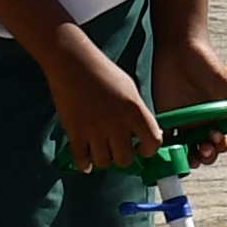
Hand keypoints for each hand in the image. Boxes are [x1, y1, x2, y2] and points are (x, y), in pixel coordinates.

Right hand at [37, 36, 164, 177]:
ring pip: (104, 162)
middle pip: (125, 159)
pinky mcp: (75, 132)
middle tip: (117, 151)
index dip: (148, 150)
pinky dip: (84, 164)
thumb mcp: (130, 89)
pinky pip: (81, 160)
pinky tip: (86, 162)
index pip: (153, 142)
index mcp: (135, 110)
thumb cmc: (103, 72)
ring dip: (103, 160)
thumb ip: (137, 113)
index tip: (141, 149)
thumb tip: (142, 134)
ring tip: (101, 152)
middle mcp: (117, 123)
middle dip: (122, 157)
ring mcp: (95, 129)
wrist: (73, 63)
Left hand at [153, 34, 226, 164]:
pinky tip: (167, 149)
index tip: (217, 138)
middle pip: (208, 149)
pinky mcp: (167, 120)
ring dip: (190, 158)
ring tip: (189, 157)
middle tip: (202, 151)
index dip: (224, 144)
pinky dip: (166, 149)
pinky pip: (167, 140)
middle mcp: (205, 123)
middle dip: (208, 155)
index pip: (226, 139)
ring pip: (189, 149)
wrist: (180, 49)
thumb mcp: (225, 82)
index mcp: (222, 116)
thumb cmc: (207, 63)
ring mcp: (186, 123)